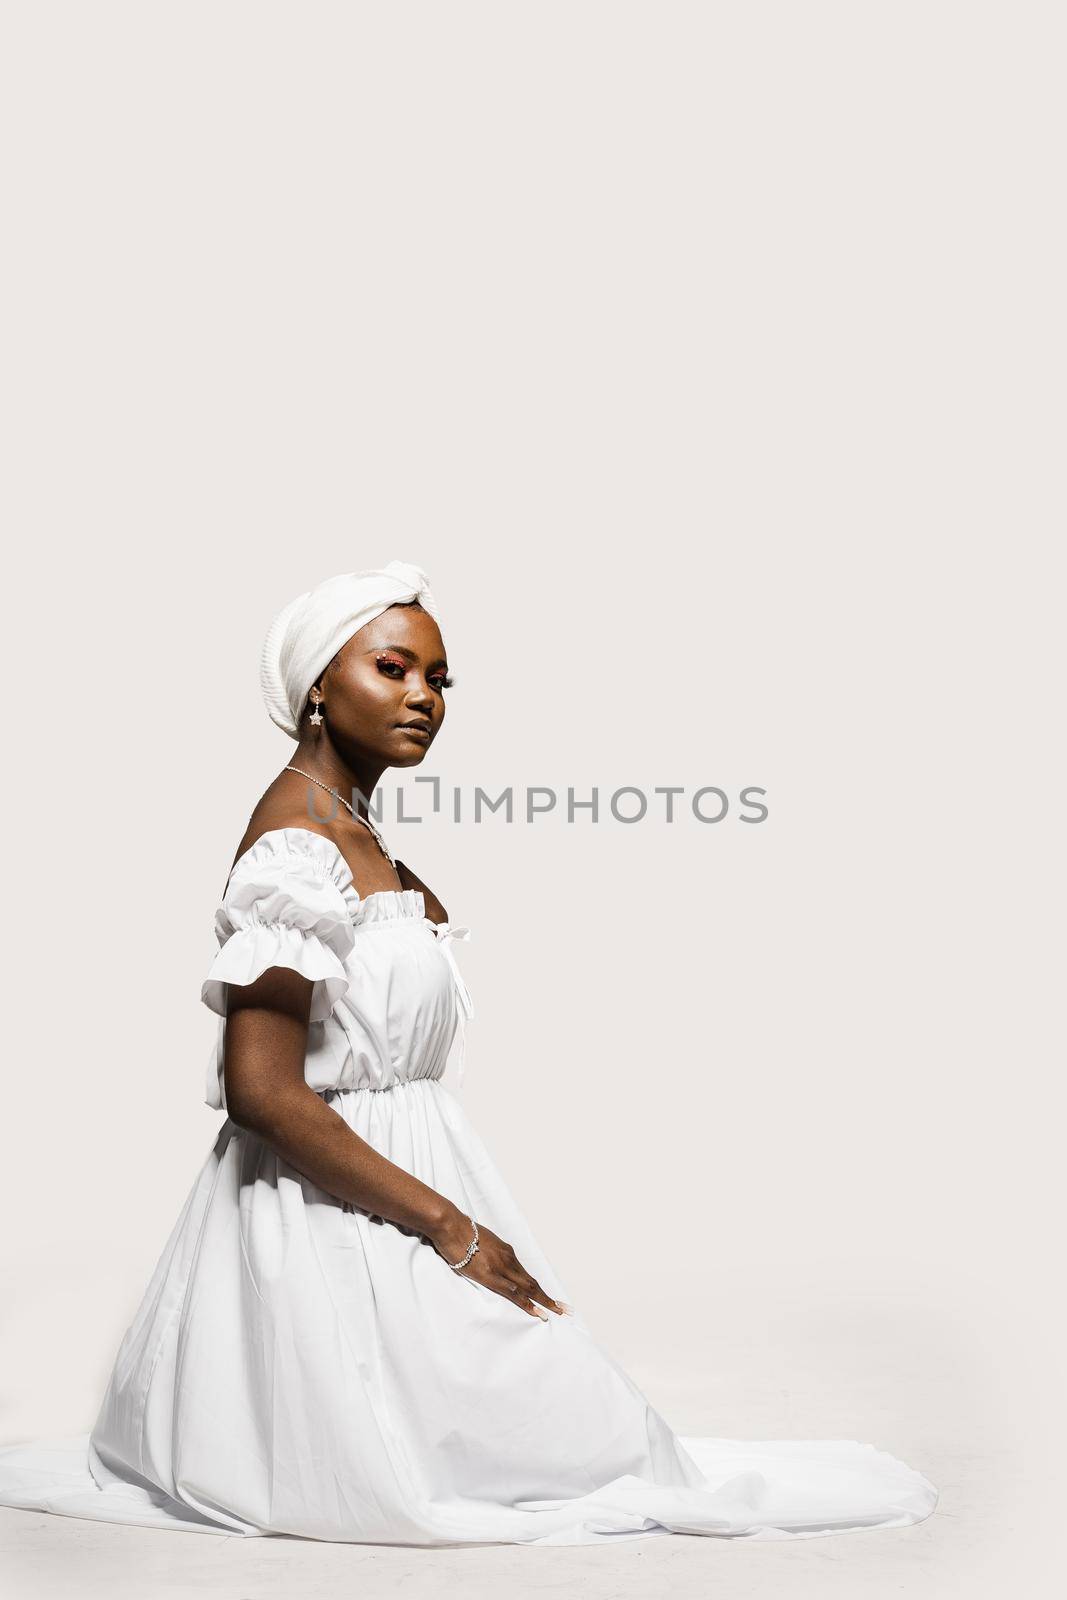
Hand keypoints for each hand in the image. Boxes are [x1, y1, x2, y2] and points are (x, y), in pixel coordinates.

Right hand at [429, 1209, 571, 1321]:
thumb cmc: (461, 1231)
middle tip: (566, 1311)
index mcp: (506, 1252)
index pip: (527, 1275)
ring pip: (528, 1288)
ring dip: (543, 1302)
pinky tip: (536, 1311)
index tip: (551, 1298)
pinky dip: (526, 1303)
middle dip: (549, 1298)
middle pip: (533, 1283)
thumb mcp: (481, 1241)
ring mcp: (501, 1268)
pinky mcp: (490, 1275)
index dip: (539, 1288)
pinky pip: (512, 1292)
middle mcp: (508, 1259)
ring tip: (556, 1314)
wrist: (451, 1225)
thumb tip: (489, 1259)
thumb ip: (489, 1253)